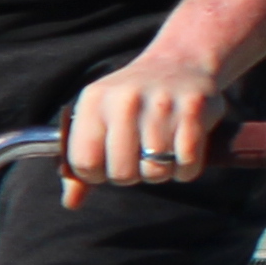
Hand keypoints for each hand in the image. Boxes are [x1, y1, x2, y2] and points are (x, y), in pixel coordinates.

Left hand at [64, 42, 234, 203]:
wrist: (179, 62)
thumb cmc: (131, 102)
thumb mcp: (98, 119)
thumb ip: (81, 161)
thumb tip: (71, 202)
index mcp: (94, 100)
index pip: (84, 162)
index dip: (96, 174)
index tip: (107, 165)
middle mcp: (125, 100)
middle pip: (122, 173)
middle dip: (131, 175)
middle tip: (138, 158)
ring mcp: (161, 103)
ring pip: (156, 172)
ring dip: (161, 172)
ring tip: (161, 151)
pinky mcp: (194, 109)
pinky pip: (187, 165)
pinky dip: (186, 169)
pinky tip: (182, 152)